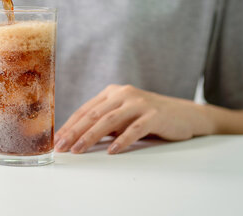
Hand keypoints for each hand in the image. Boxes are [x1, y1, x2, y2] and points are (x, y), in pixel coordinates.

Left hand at [54, 84, 214, 153]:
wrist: (185, 114)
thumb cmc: (148, 116)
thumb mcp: (123, 115)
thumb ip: (104, 122)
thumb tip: (76, 137)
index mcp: (112, 92)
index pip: (85, 109)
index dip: (69, 125)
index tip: (57, 140)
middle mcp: (123, 94)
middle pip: (93, 114)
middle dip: (74, 132)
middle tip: (62, 146)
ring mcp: (139, 103)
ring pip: (109, 120)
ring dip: (91, 136)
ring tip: (79, 149)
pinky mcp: (154, 115)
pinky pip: (134, 129)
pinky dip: (121, 140)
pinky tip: (111, 151)